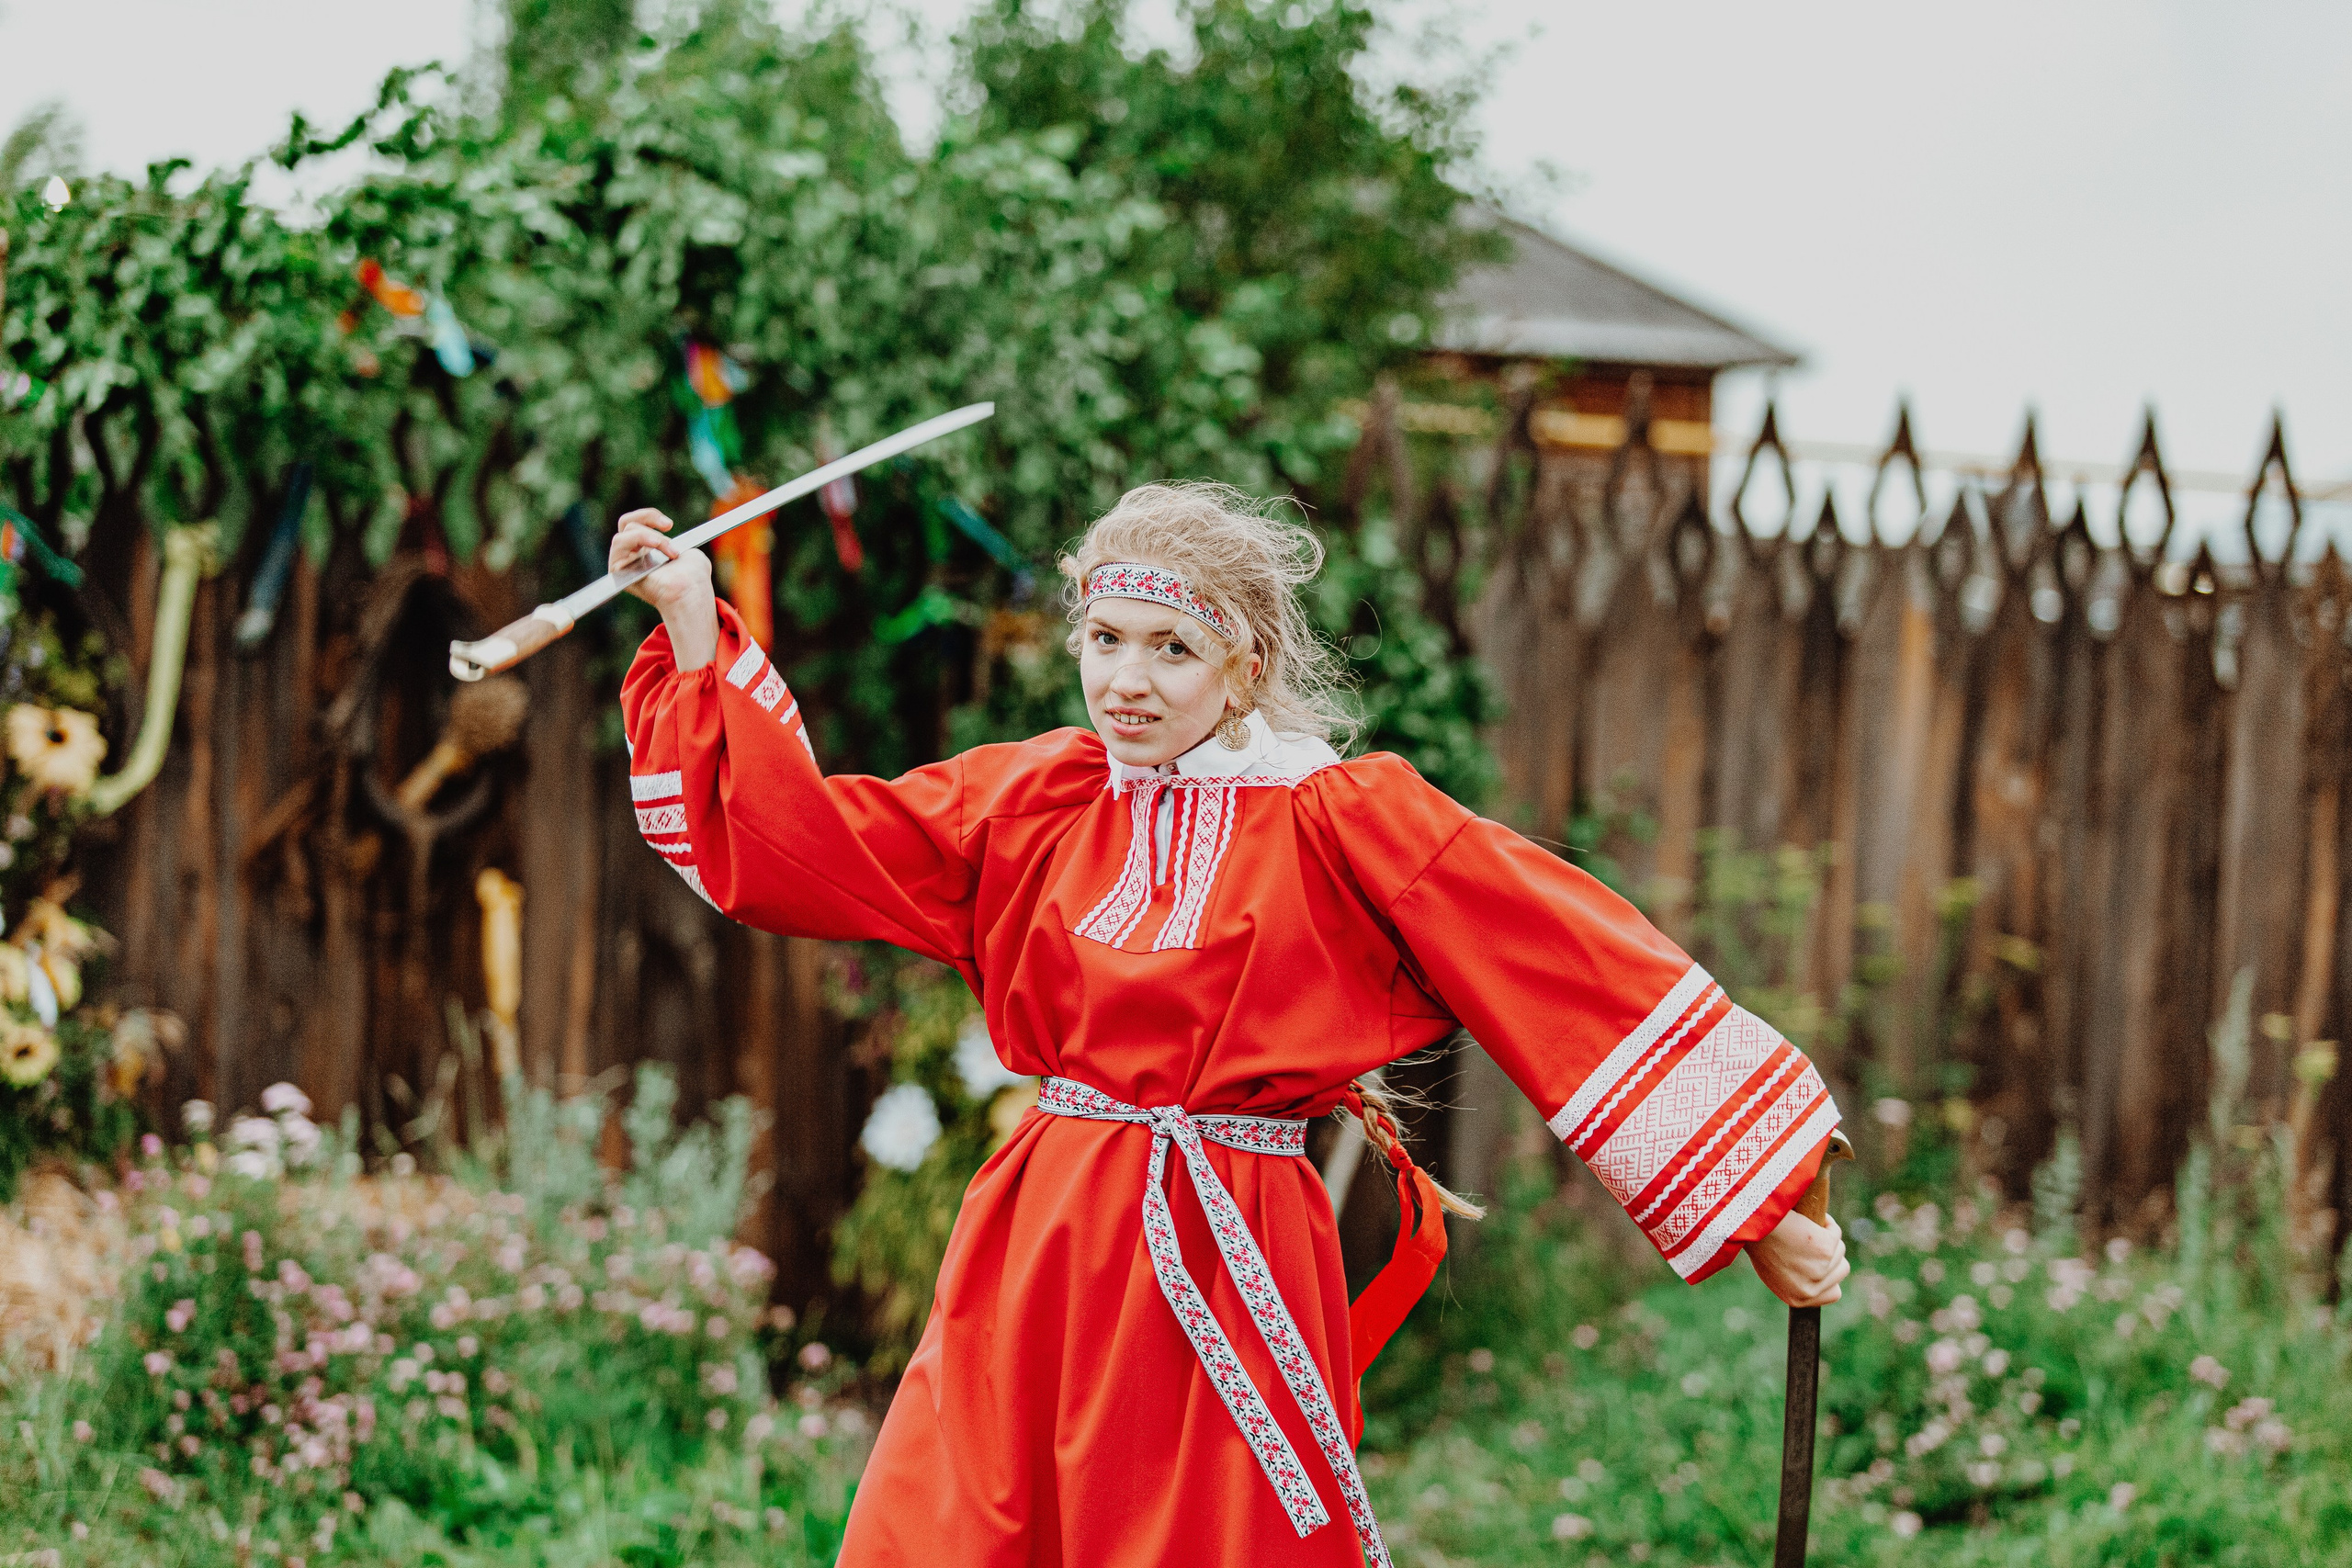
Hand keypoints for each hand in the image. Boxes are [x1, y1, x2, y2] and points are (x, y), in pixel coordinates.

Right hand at [610, 509, 717, 669]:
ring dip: (648, 535)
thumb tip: (665, 541)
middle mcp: (633, 556)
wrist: (691, 590)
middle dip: (650, 521)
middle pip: (628, 523)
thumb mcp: (686, 550)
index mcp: (647, 550)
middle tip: (669, 527)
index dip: (648, 516)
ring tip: (667, 549)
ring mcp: (623, 562)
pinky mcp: (617, 569)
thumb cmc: (693, 576)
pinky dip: (638, 538)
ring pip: (624, 532)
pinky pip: (618, 542)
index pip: (636, 523)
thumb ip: (670, 541)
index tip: (669, 524)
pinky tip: (656, 547)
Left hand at [1748, 1208, 1849, 1308]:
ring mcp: (1820, 1271)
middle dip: (1830, 1253)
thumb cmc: (1761, 1244)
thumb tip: (1820, 1278)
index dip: (1829, 1274)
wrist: (1752, 1224)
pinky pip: (1835, 1232)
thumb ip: (1799, 1281)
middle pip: (1842, 1270)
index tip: (1819, 1259)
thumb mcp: (1777, 1272)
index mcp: (1797, 1300)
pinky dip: (1825, 1223)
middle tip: (1805, 1241)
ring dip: (1825, 1237)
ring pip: (1840, 1249)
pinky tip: (1804, 1221)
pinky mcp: (1826, 1249)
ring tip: (1800, 1231)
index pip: (1833, 1293)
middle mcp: (1810, 1291)